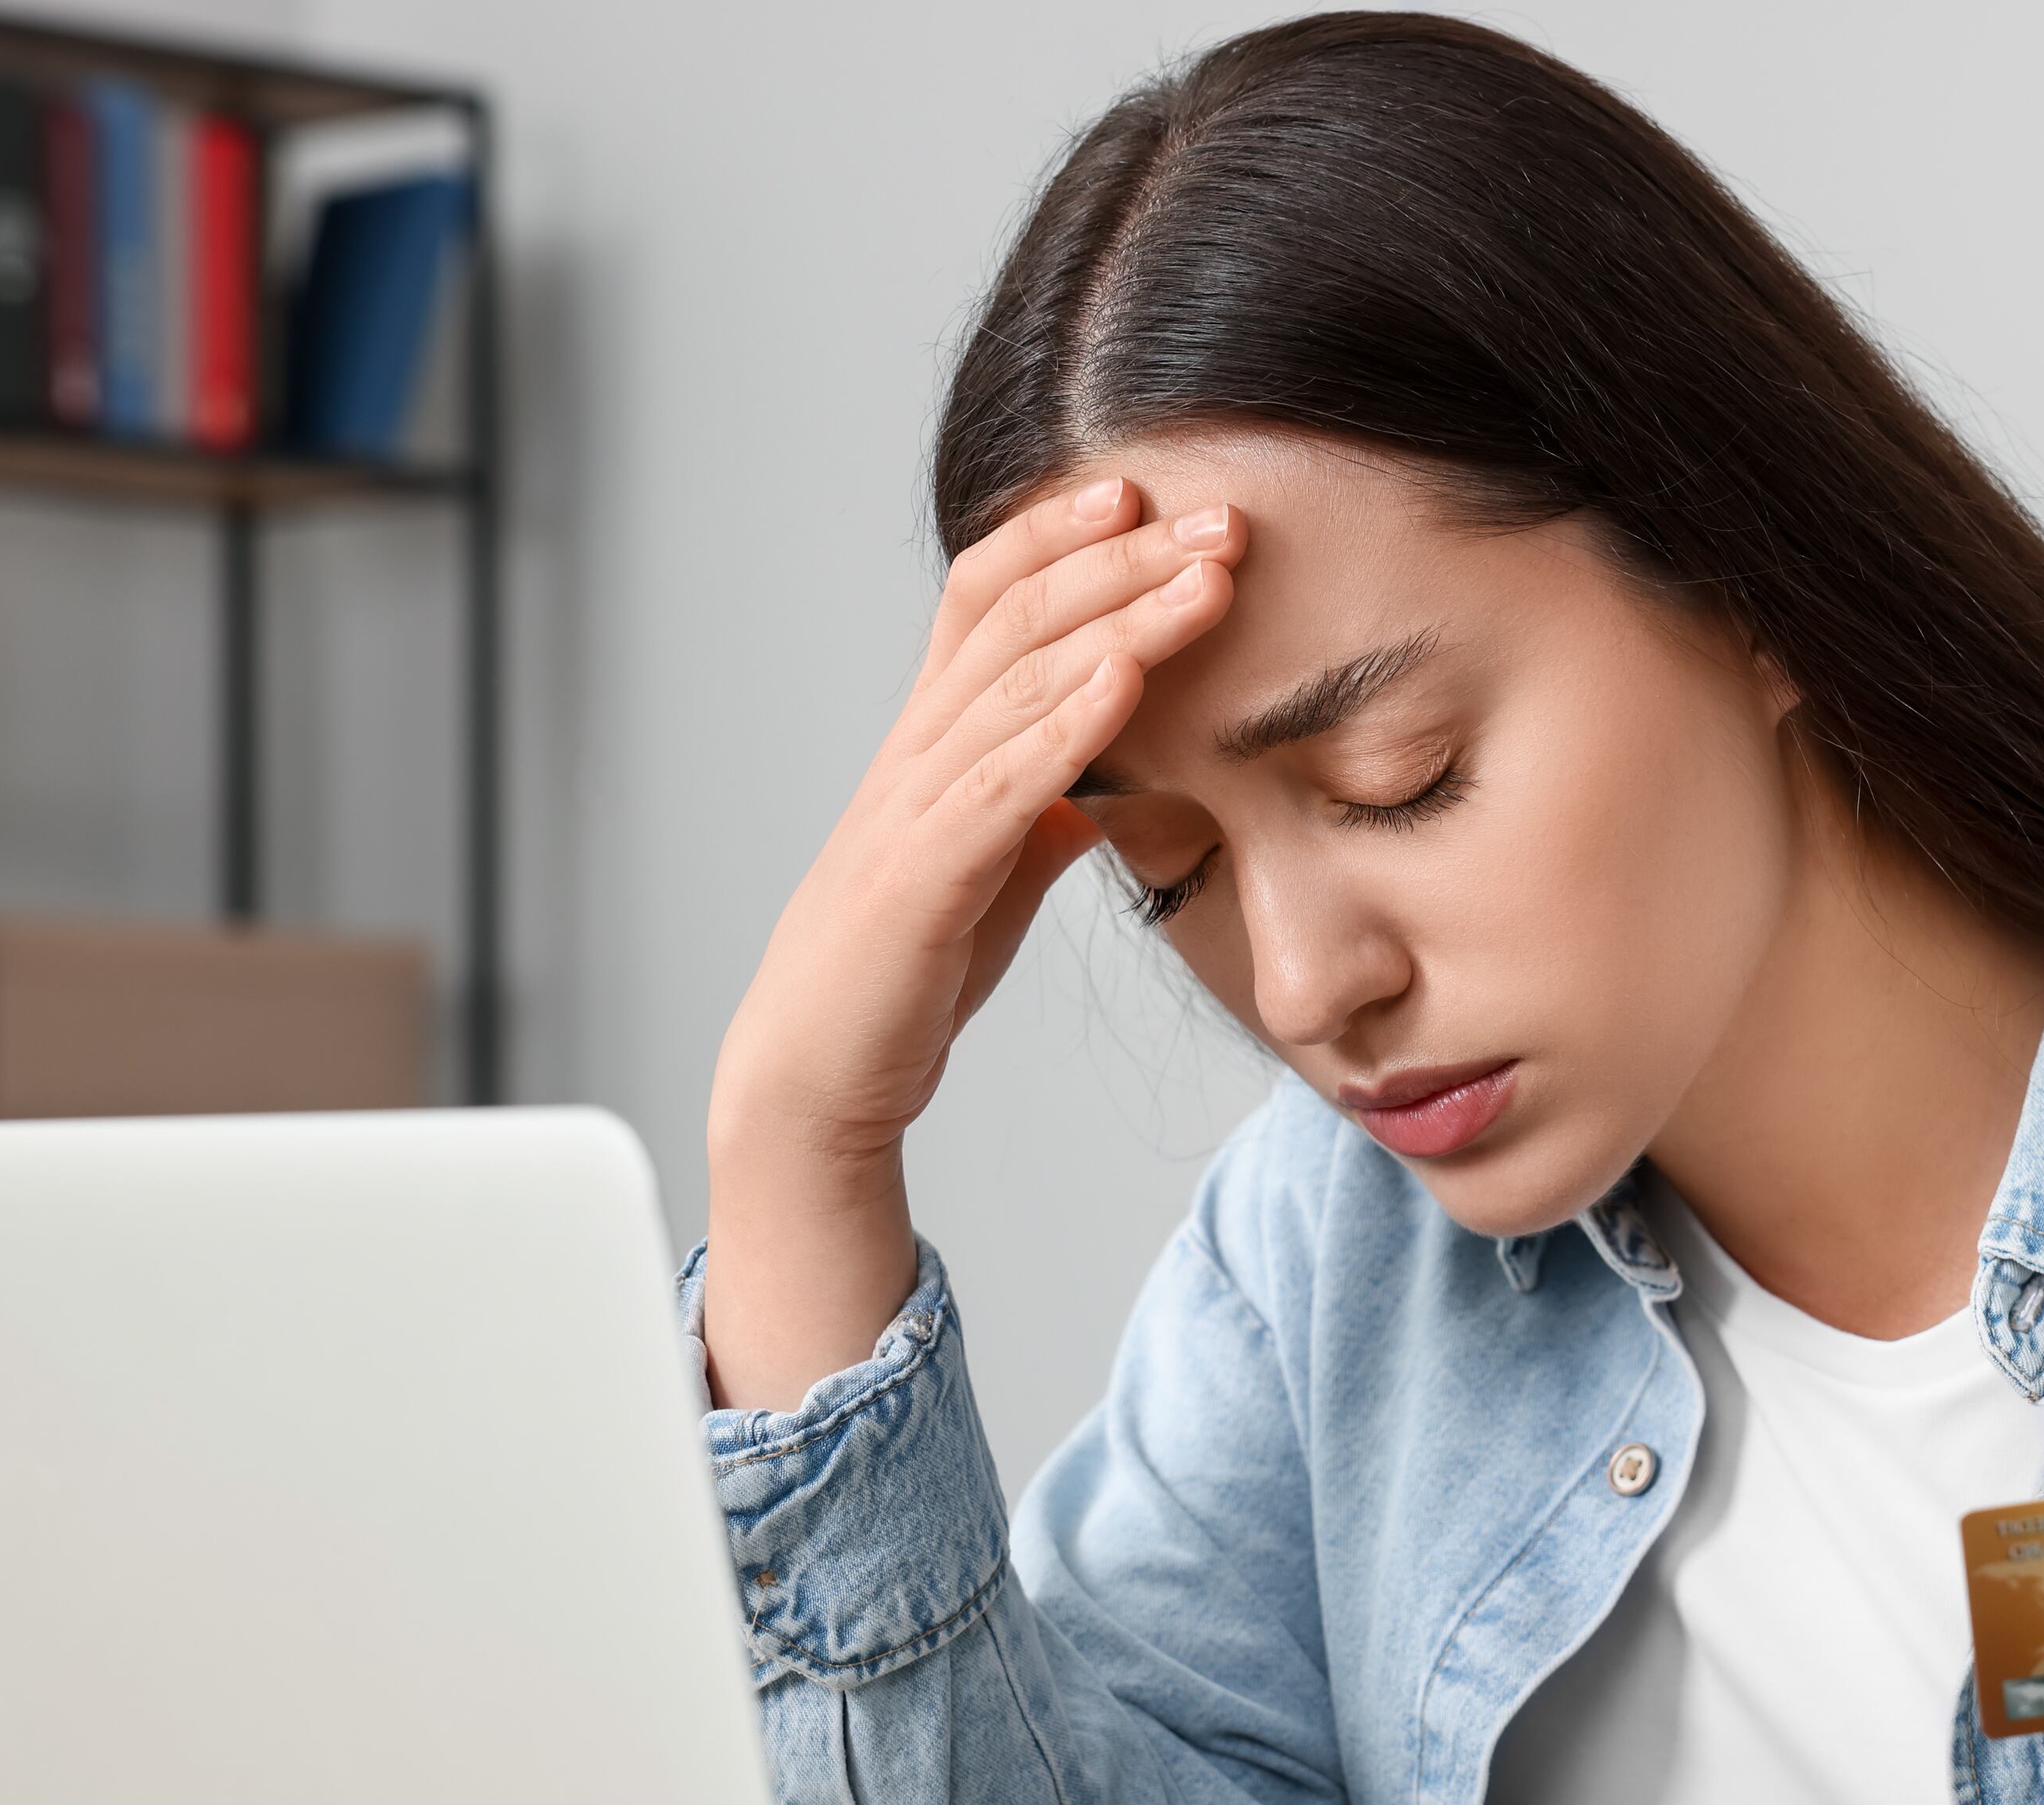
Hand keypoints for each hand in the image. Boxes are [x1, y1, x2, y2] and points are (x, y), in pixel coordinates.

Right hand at [700, 474, 1244, 1410]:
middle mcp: (917, 751)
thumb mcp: (998, 876)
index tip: (1148, 494)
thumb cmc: (907, 969)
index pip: (986, 597)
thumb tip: (1123, 800)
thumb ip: (1052, 822)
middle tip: (1221, 518)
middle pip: (1017, 615)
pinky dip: (1067, 726)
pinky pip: (1001, 782)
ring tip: (1208, 581)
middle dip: (1121, 556)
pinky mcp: (922, 875)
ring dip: (1121, 621)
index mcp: (934, 740)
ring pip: (1017, 681)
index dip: (1059, 536)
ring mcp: (914, 807)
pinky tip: (1127, 683)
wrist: (822, 1071)